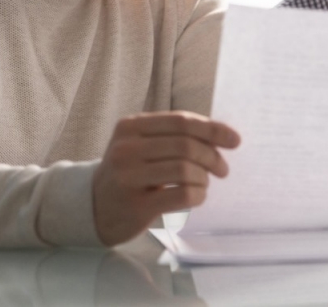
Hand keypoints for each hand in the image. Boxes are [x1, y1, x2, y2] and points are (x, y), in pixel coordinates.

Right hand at [92, 111, 239, 245]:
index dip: (213, 129)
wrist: (92, 206)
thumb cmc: (129, 172)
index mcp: (131, 126)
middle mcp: (126, 148)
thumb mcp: (142, 144)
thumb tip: (223, 135)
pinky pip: (182, 195)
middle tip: (222, 169)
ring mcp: (128, 177)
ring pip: (185, 169)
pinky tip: (196, 196)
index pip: (181, 121)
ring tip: (203, 183)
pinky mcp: (135, 205)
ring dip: (204, 178)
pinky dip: (198, 195)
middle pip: (186, 145)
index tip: (235, 140)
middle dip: (212, 157)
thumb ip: (175, 136)